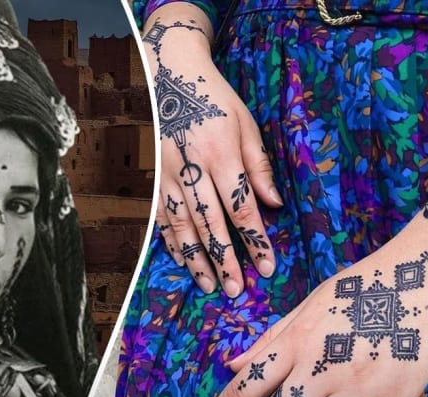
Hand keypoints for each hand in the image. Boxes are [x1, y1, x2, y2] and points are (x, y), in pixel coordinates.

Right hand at [143, 6, 282, 297]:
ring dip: (197, 259)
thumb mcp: (246, 125)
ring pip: (183, 226)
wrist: (171, 76)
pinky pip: (162, 217)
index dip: (255, 241)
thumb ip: (260, 167)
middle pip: (211, 224)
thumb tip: (274, 205)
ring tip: (209, 285)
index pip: (241, 208)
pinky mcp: (154, 178)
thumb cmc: (216, 100)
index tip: (267, 266)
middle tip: (236, 289)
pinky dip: (173, 242)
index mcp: (221, 154)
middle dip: (225, 260)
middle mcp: (192, 169)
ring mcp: (168, 175)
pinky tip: (183, 261)